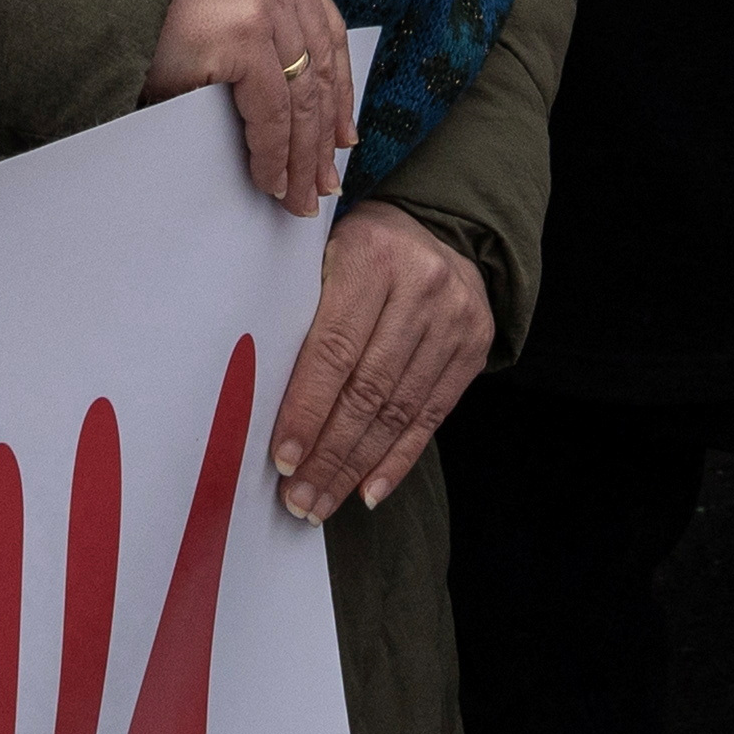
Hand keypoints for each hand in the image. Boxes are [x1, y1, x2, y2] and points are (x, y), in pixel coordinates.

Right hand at [144, 0, 350, 214]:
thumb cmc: (140, 2)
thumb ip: (256, 23)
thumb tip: (301, 105)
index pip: (326, 28)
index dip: (340, 88)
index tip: (343, 135)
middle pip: (318, 64)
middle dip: (322, 134)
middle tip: (322, 182)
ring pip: (301, 95)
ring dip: (302, 154)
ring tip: (298, 194)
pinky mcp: (242, 34)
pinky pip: (271, 112)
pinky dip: (273, 152)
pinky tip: (270, 179)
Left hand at [268, 202, 491, 524]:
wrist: (439, 231)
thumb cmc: (361, 252)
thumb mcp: (324, 258)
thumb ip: (301, 313)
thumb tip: (258, 397)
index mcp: (373, 255)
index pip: (335, 348)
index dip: (307, 409)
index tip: (282, 460)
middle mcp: (423, 285)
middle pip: (368, 388)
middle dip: (329, 453)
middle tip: (298, 499)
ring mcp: (455, 318)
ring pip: (399, 410)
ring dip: (356, 466)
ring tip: (321, 502)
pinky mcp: (475, 346)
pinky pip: (432, 416)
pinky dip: (398, 460)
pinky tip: (369, 490)